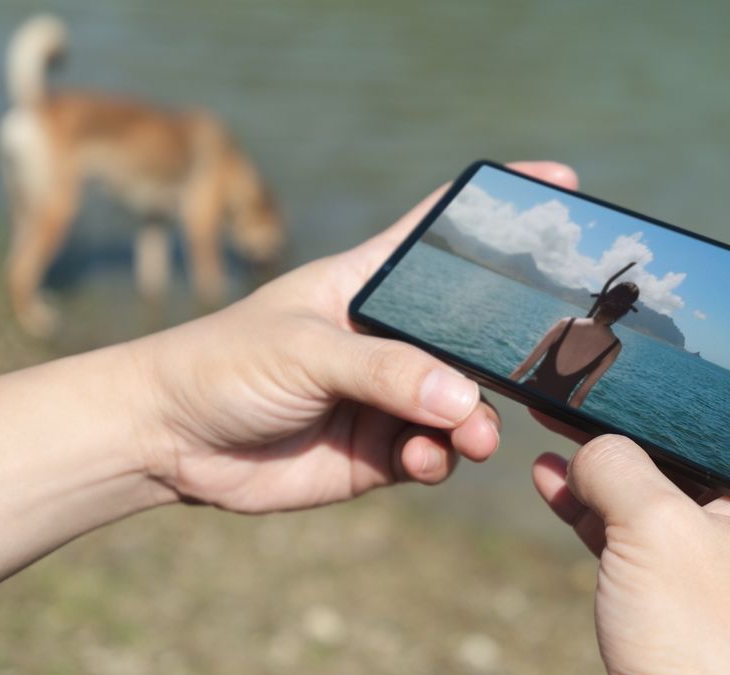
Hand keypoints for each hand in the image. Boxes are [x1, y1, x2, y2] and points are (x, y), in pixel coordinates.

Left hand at [133, 161, 579, 512]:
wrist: (168, 442)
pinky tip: (423, 461)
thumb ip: (384, 371)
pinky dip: (441, 459)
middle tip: (538, 370)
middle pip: (471, 333)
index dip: (495, 207)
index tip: (561, 180)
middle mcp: (389, 338)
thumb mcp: (303, 350)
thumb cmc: (222, 364)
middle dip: (508, 351)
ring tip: (469, 438)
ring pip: (463, 403)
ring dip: (475, 422)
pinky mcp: (383, 451)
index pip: (440, 232)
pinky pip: (436, 453)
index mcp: (369, 284)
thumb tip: (465, 402)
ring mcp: (390, 396)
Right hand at [531, 258, 729, 672]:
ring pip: (676, 472)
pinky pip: (635, 521)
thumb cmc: (702, 652)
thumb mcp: (656, 537)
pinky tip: (550, 475)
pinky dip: (596, 496)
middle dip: (695, 381)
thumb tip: (590, 450)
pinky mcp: (674, 586)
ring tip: (569, 403)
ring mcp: (718, 553)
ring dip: (625, 439)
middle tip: (648, 342)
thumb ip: (621, 469)